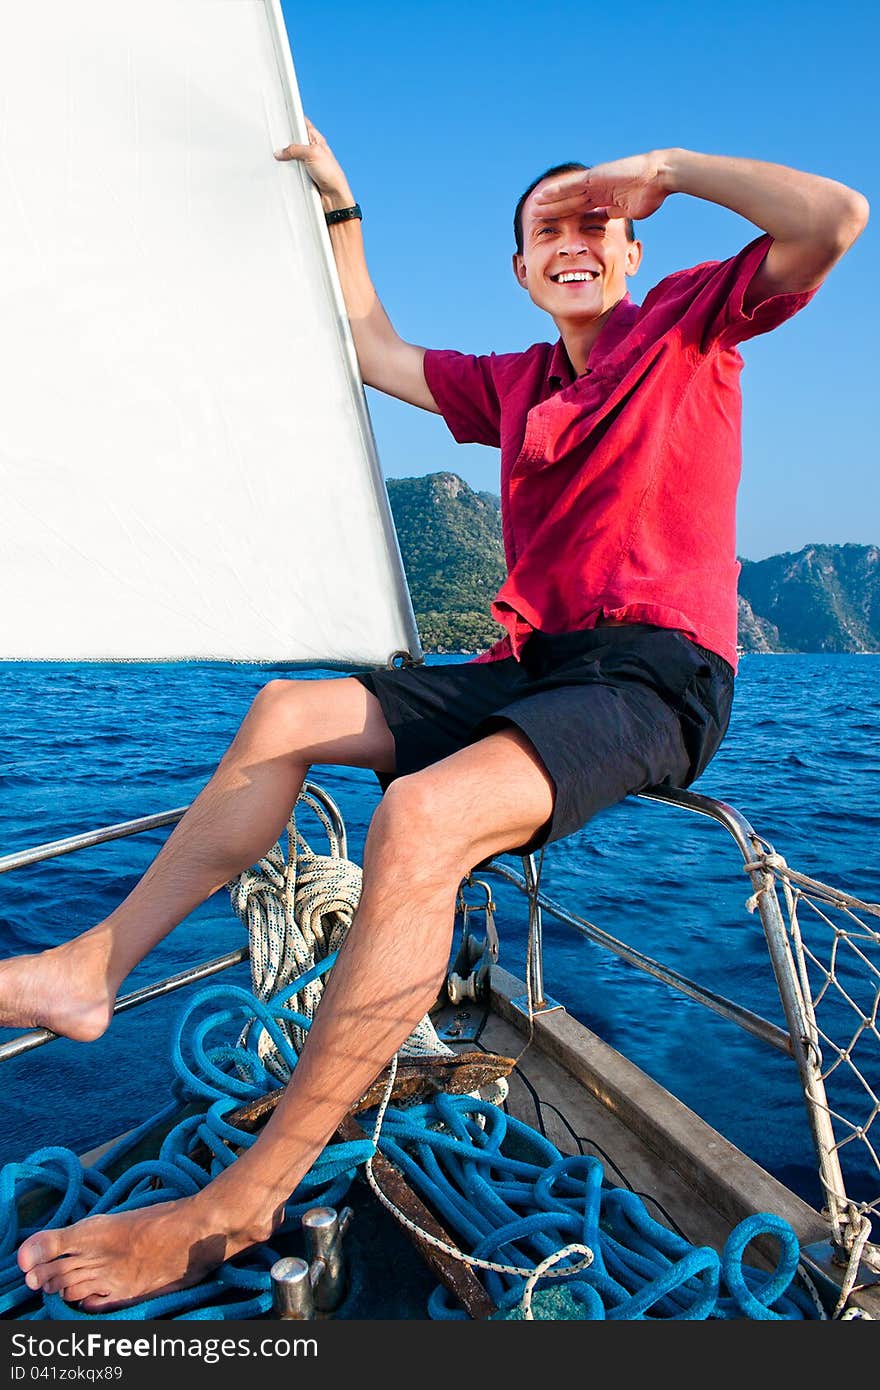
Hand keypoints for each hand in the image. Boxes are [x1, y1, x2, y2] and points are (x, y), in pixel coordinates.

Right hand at [274, 118, 354, 208]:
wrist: (332, 197)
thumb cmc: (331, 174)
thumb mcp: (312, 154)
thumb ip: (295, 149)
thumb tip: (281, 152)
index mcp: (316, 139)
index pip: (303, 123)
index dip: (292, 119)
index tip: (281, 117)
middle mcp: (311, 150)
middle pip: (293, 140)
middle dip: (285, 141)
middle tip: (276, 141)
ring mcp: (306, 162)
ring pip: (290, 156)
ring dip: (285, 159)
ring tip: (280, 159)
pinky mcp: (303, 175)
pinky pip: (290, 170)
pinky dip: (287, 171)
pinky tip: (284, 171)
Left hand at [532, 152, 668, 223]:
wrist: (659, 178)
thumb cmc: (651, 193)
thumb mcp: (629, 210)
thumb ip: (616, 213)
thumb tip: (608, 217)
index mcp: (605, 198)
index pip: (580, 209)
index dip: (566, 216)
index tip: (554, 225)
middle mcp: (597, 189)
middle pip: (570, 201)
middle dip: (553, 209)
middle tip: (536, 215)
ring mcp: (595, 182)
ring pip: (566, 193)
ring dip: (550, 200)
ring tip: (534, 205)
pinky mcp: (594, 177)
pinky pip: (571, 185)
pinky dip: (557, 190)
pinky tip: (543, 194)